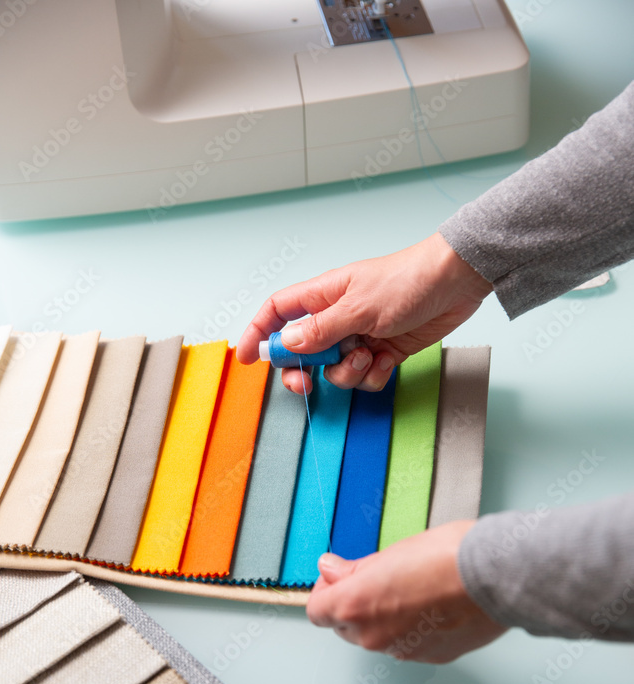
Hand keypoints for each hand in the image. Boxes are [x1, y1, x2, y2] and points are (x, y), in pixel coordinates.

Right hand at [237, 232, 491, 393]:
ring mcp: (361, 335)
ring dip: (349, 372)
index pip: (277, 313)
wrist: (456, 282)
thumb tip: (287, 344)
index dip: (259, 333)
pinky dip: (374, 375)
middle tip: (308, 382)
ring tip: (369, 354)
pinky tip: (387, 360)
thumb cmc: (407, 280)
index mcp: (323, 296)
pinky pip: (366, 376)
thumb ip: (321, 330)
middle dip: (303, 370)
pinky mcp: (385, 350)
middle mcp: (338, 317)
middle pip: (302, 351)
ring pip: (336, 369)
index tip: (247, 357)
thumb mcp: (358, 307)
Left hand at [307, 521, 506, 662]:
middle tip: (377, 579)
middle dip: (353, 605)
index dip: (326, 591)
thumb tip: (331, 570)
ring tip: (411, 589)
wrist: (498, 576)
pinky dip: (411, 630)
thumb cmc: (448, 557)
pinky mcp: (430, 657)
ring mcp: (402, 651)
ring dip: (383, 619)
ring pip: (377, 638)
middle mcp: (374, 636)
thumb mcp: (391, 552)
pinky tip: (431, 605)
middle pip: (344, 627)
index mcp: (355, 606)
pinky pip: (407, 646)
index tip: (339, 577)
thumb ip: (355, 570)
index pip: (317, 611)